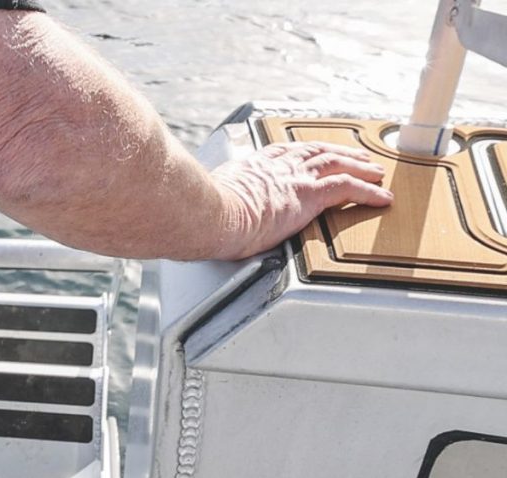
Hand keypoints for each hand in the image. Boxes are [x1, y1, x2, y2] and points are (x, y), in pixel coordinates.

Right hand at [210, 141, 392, 260]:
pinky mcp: (309, 195)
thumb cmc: (205, 214)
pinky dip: (368, 191)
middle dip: (340, 152)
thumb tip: (208, 213)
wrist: (212, 215)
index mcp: (255, 166)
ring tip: (377, 172)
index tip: (314, 151)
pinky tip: (382, 196)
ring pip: (337, 163)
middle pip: (318, 152)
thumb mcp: (211, 199)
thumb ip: (219, 200)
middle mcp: (278, 166)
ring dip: (361, 166)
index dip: (306, 150)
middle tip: (357, 156)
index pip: (287, 151)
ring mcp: (296, 179)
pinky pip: (347, 188)